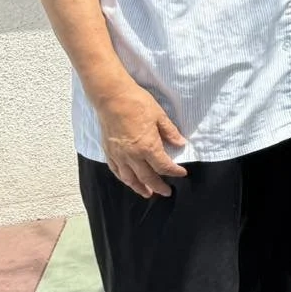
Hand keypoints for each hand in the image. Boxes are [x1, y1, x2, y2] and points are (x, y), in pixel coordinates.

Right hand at [94, 83, 187, 197]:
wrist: (112, 98)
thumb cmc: (138, 104)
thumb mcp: (160, 116)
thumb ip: (170, 132)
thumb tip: (181, 144)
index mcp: (148, 147)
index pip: (163, 166)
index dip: (174, 172)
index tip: (182, 173)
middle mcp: (132, 155)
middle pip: (147, 177)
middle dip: (158, 186)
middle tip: (166, 192)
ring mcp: (119, 155)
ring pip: (129, 178)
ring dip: (139, 188)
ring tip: (148, 193)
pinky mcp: (108, 152)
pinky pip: (116, 170)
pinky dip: (124, 179)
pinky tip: (128, 180)